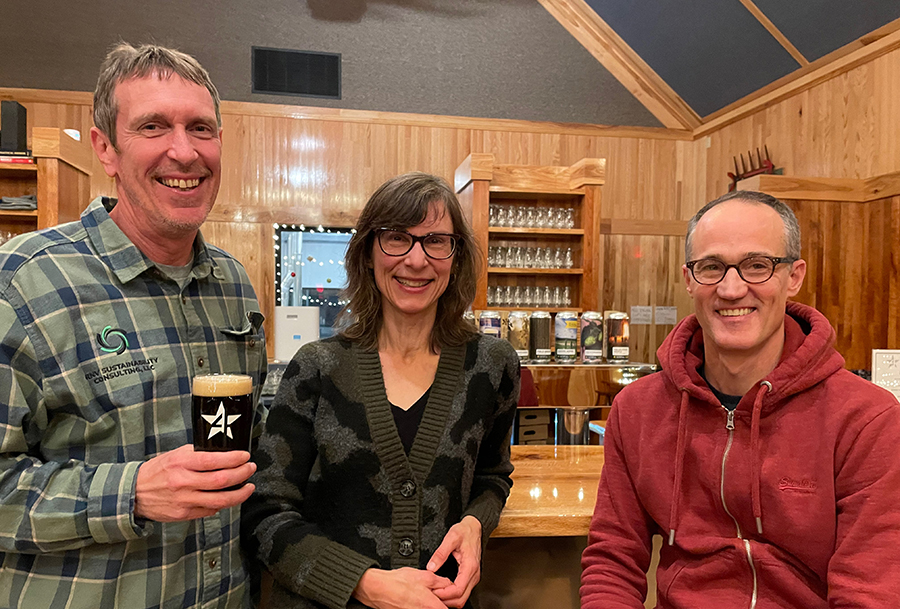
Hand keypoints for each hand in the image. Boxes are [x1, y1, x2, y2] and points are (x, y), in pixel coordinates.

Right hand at [134, 445, 255, 520]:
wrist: (134, 493)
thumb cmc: (157, 471)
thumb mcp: (175, 455)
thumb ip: (197, 454)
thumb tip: (222, 454)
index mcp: (181, 463)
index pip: (214, 460)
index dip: (234, 459)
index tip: (245, 456)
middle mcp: (183, 482)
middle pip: (221, 480)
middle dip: (242, 474)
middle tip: (251, 469)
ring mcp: (184, 500)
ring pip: (220, 500)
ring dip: (240, 494)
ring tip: (249, 487)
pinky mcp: (184, 514)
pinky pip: (210, 510)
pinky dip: (223, 504)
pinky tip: (229, 497)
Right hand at [352, 567, 451, 608]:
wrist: (378, 589)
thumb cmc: (397, 583)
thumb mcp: (424, 575)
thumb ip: (441, 581)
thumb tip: (450, 584)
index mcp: (431, 605)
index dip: (452, 602)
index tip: (452, 597)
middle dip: (441, 602)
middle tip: (436, 592)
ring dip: (431, 603)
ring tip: (423, 593)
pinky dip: (421, 604)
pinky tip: (416, 597)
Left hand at [428, 516, 482, 607]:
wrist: (474, 528)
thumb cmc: (465, 532)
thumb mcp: (451, 537)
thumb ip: (440, 553)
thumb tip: (431, 567)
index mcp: (470, 566)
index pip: (458, 590)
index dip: (444, 594)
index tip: (432, 592)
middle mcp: (474, 575)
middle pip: (461, 599)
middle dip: (446, 600)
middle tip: (431, 595)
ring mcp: (473, 577)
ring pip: (462, 598)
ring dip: (449, 600)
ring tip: (435, 593)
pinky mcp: (470, 577)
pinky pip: (462, 592)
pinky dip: (452, 596)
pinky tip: (442, 591)